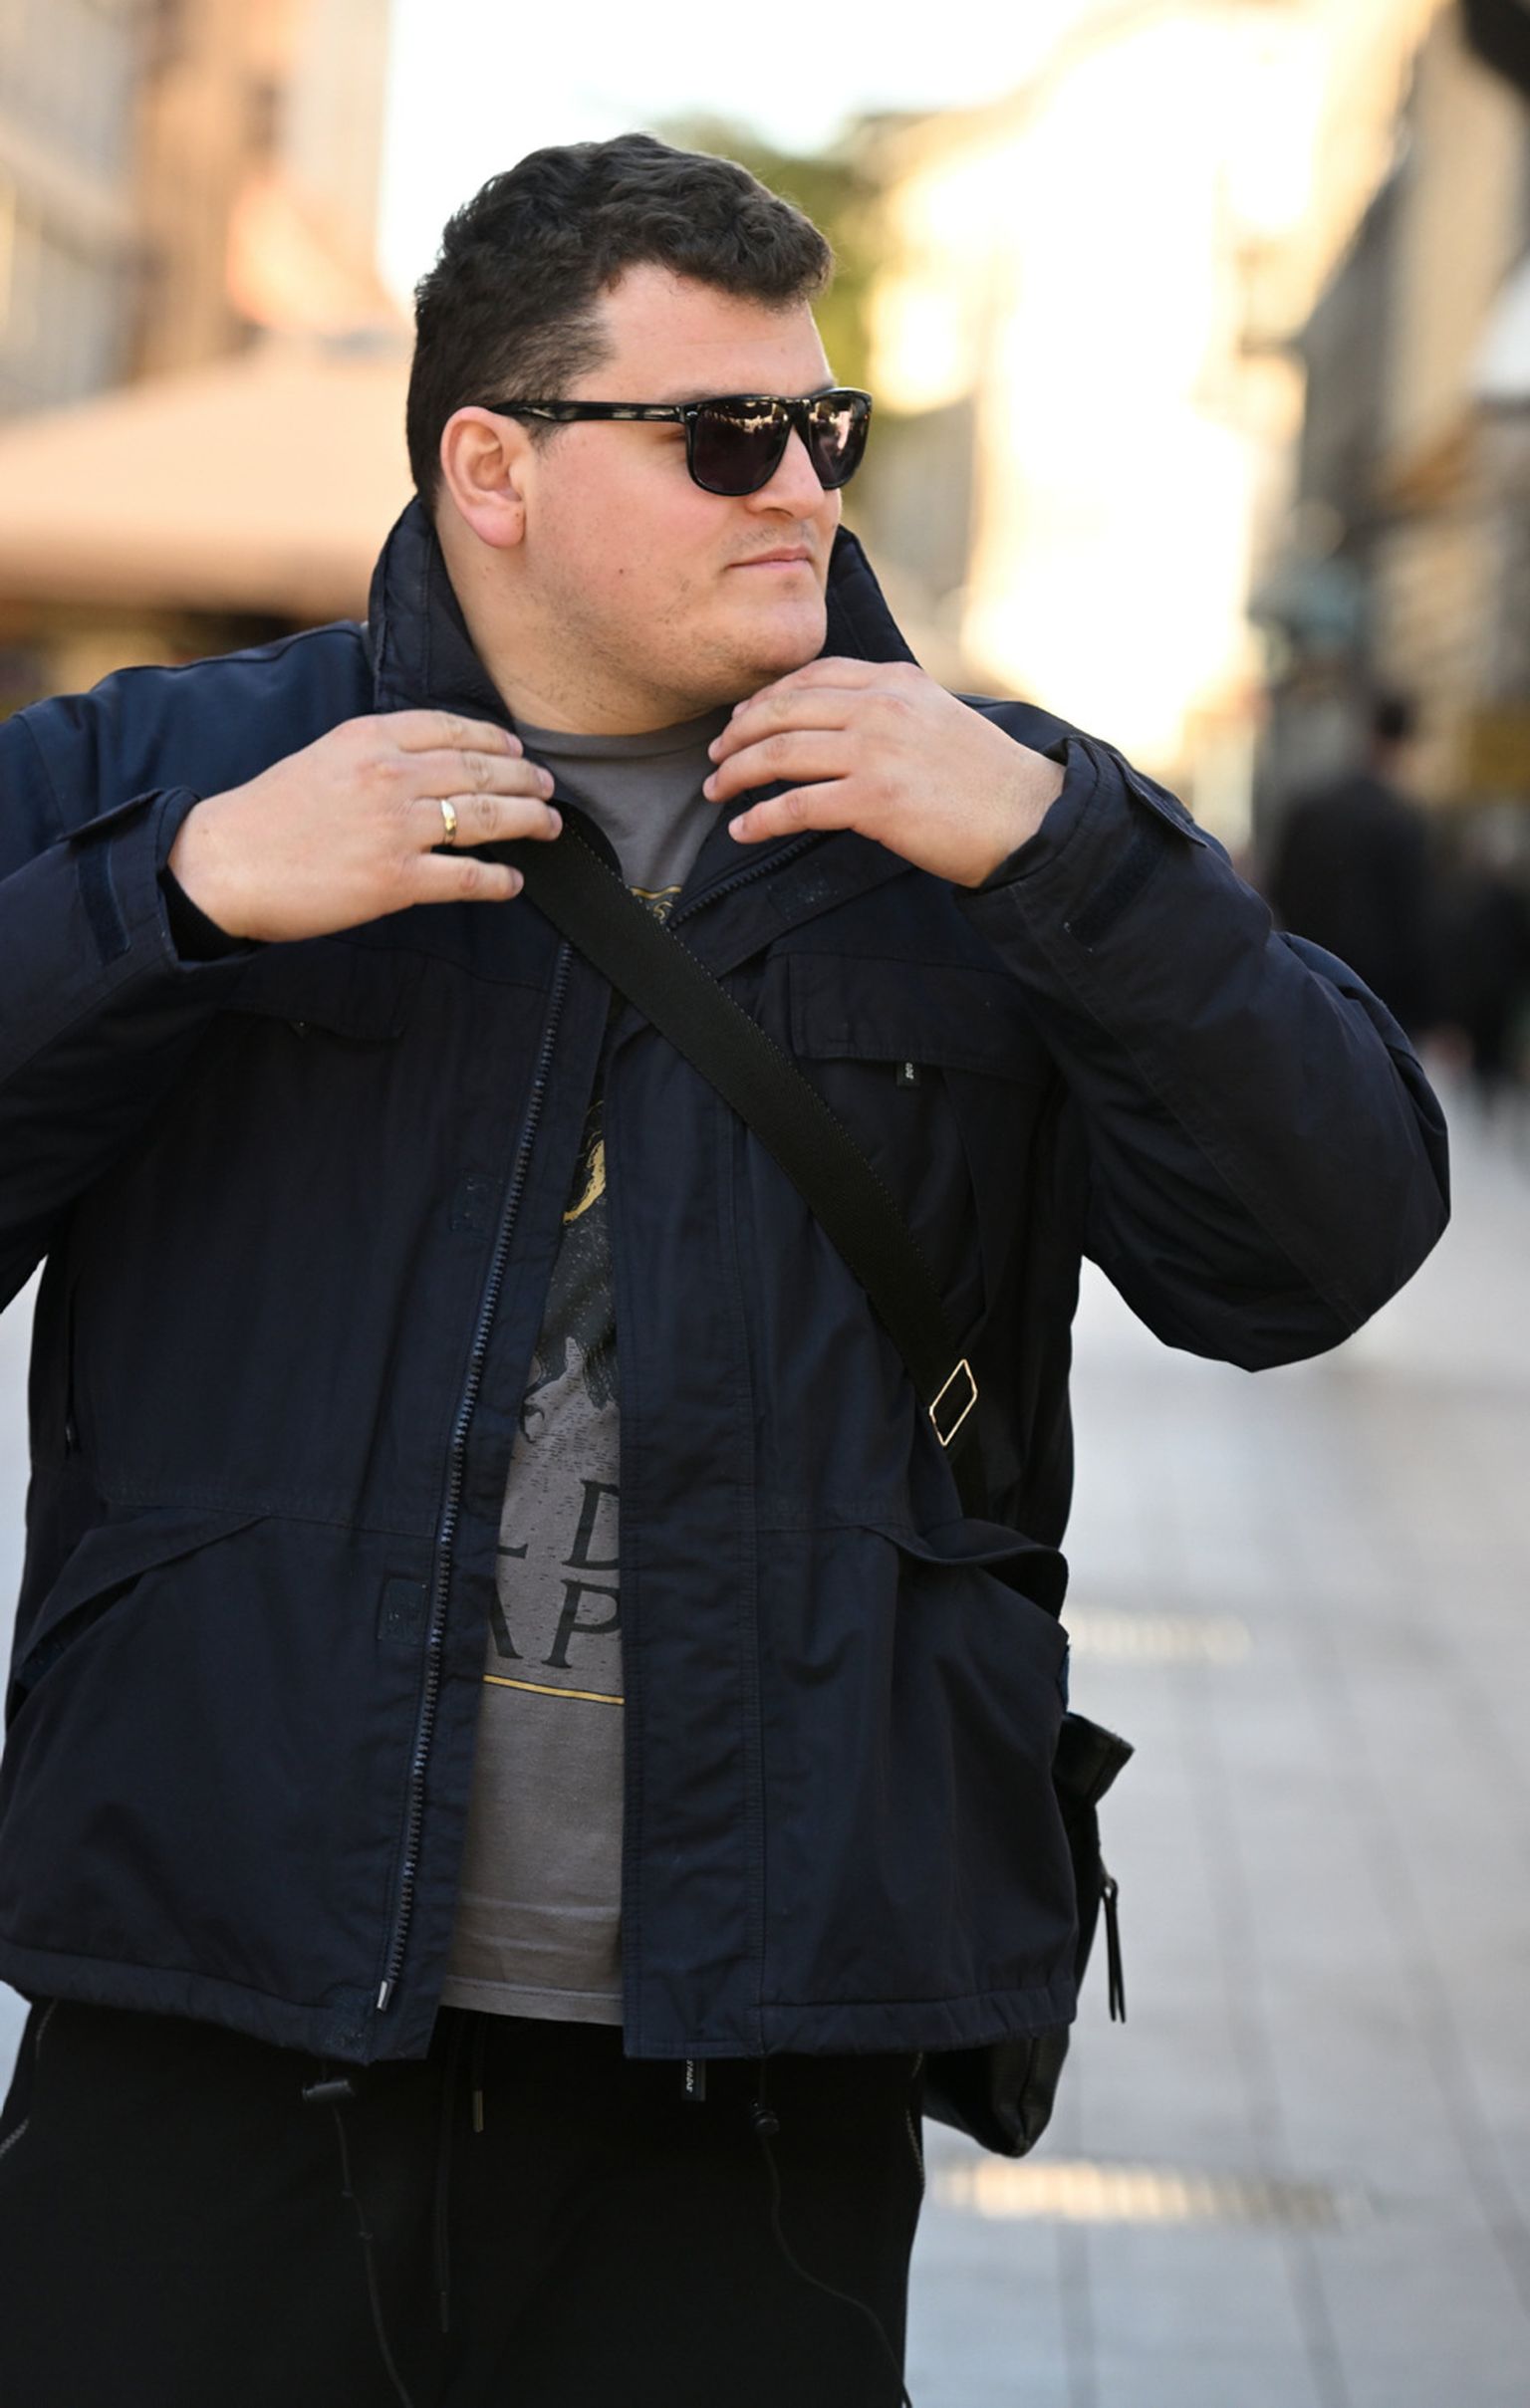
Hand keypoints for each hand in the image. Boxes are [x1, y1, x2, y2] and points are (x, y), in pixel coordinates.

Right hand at [166, 710, 562, 942]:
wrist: (223, 864)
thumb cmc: (265, 816)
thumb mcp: (321, 757)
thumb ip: (373, 752)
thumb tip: (422, 761)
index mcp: (369, 737)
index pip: (452, 728)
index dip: (496, 739)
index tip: (517, 750)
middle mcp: (389, 775)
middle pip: (480, 769)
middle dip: (525, 779)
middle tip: (549, 788)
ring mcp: (396, 828)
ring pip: (487, 818)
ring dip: (528, 822)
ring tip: (549, 826)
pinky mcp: (395, 880)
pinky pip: (467, 877)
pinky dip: (499, 880)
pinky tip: (513, 881)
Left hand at [703, 659, 1065, 886]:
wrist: (1029, 818)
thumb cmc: (987, 780)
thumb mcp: (938, 719)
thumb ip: (891, 711)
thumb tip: (841, 727)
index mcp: (896, 681)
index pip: (812, 674)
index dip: (766, 696)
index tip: (742, 717)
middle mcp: (881, 706)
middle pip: (784, 709)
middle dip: (738, 733)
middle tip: (714, 756)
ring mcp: (875, 751)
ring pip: (780, 753)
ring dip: (737, 773)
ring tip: (715, 791)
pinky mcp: (874, 800)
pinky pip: (796, 805)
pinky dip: (760, 818)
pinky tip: (742, 829)